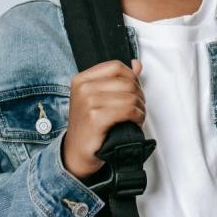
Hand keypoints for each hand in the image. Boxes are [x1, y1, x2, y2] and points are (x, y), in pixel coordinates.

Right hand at [62, 59, 144, 180]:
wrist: (75, 153)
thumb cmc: (90, 125)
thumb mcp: (99, 98)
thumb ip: (118, 79)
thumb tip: (137, 64)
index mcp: (82, 79)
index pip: (117, 66)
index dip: (132, 77)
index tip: (135, 91)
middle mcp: (83, 88)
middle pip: (126, 82)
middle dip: (139, 95)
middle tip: (139, 107)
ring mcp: (87, 102)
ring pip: (130, 97)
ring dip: (140, 108)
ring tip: (138, 116)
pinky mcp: (95, 118)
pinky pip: (128, 110)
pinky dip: (138, 116)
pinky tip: (135, 122)